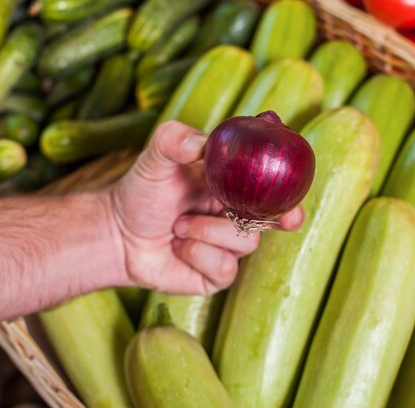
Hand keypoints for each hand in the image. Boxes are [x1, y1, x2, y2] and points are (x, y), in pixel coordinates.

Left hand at [110, 121, 304, 294]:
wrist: (116, 234)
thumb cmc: (140, 192)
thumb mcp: (154, 158)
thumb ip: (172, 140)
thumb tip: (198, 143)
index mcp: (231, 186)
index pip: (270, 187)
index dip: (289, 190)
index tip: (298, 187)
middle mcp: (234, 216)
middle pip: (272, 218)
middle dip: (282, 218)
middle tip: (286, 220)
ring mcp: (226, 247)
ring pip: (245, 242)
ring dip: (209, 231)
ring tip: (178, 225)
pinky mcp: (215, 275)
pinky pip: (225, 268)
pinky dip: (199, 255)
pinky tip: (178, 247)